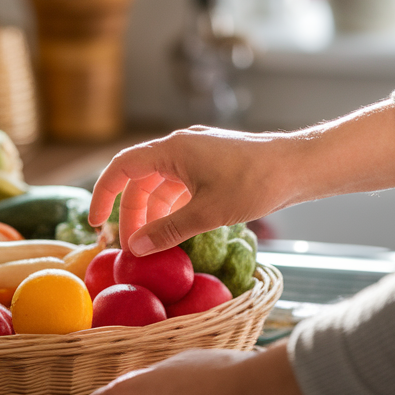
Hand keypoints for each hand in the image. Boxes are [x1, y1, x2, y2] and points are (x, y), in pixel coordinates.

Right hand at [88, 126, 293, 255]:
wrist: (300, 166)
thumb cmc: (256, 184)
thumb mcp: (208, 213)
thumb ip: (168, 231)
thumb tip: (136, 248)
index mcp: (172, 150)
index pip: (121, 168)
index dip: (102, 194)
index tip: (94, 223)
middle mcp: (180, 147)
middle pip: (139, 180)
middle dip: (131, 214)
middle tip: (132, 247)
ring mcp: (196, 154)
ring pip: (160, 185)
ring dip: (152, 214)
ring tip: (153, 244)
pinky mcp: (211, 164)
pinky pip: (180, 186)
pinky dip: (172, 208)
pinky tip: (177, 231)